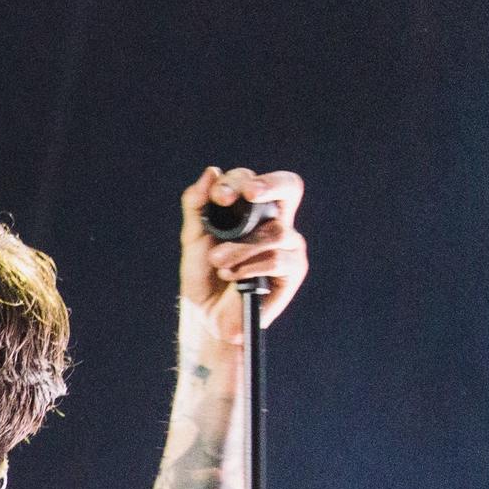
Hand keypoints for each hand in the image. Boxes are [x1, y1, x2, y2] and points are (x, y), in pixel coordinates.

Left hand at [180, 166, 307, 342]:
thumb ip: (197, 206)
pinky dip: (250, 267)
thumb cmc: (204, 275)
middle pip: (289, 186)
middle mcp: (276, 221)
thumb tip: (210, 172)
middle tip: (249, 194)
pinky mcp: (294, 269)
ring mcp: (289, 244)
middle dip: (269, 185)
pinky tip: (234, 278)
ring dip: (240, 248)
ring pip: (276, 231)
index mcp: (253, 210)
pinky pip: (279, 259)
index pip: (257, 181)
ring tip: (218, 263)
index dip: (240, 181)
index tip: (218, 196)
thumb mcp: (194, 239)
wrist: (207, 316)